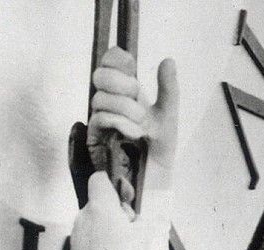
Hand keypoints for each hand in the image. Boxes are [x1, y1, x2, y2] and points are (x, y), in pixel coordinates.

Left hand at [68, 177, 156, 249]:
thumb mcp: (143, 238)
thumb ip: (143, 221)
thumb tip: (139, 220)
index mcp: (100, 206)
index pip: (99, 179)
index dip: (113, 184)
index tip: (125, 197)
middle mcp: (84, 216)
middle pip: (100, 204)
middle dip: (116, 213)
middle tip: (130, 229)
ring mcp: (77, 233)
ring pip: (96, 222)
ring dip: (109, 229)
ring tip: (122, 248)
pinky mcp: (74, 249)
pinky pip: (90, 239)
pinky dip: (100, 244)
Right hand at [88, 49, 180, 201]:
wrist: (155, 176)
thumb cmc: (160, 147)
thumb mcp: (169, 114)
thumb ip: (168, 88)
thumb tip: (168, 60)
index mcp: (128, 89)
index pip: (110, 61)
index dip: (116, 59)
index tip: (131, 67)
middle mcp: (111, 100)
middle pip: (100, 75)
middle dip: (121, 84)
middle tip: (138, 98)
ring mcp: (100, 117)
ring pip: (100, 97)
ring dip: (125, 108)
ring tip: (141, 125)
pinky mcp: (94, 135)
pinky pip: (100, 118)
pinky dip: (119, 122)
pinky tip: (132, 133)